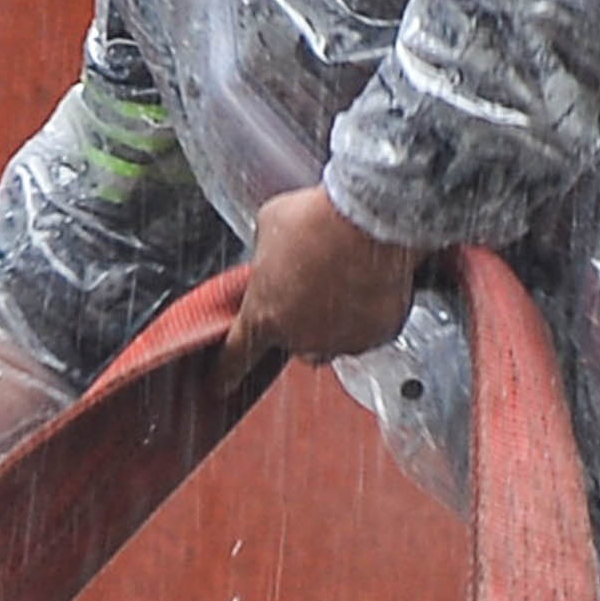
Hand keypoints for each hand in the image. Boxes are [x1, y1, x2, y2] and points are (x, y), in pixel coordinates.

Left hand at [232, 188, 424, 361]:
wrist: (368, 217)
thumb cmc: (316, 219)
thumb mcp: (268, 228)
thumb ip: (265, 255)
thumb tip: (275, 255)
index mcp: (263, 316)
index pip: (236, 355)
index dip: (226, 371)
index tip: (220, 384)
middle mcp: (301, 338)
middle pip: (294, 344)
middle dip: (299, 323)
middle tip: (310, 290)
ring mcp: (342, 339)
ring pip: (333, 341)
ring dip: (333, 321)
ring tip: (343, 281)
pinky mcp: (379, 332)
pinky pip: (368, 330)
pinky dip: (368, 313)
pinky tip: (368, 282)